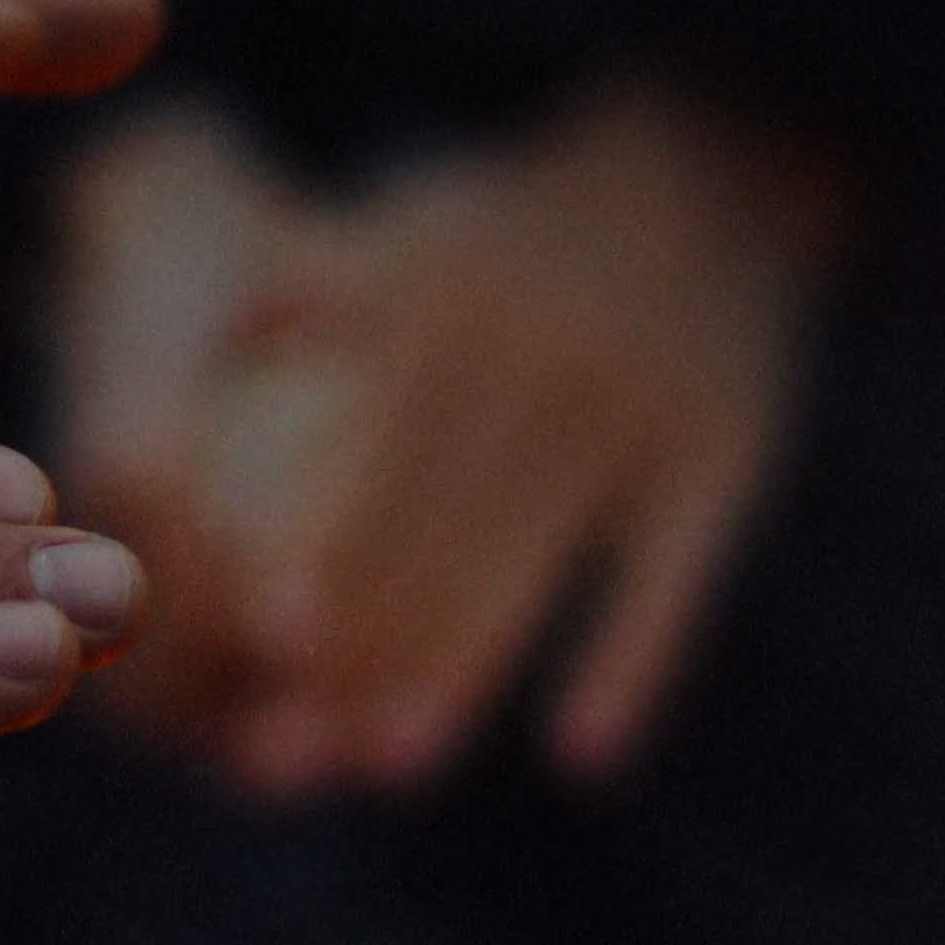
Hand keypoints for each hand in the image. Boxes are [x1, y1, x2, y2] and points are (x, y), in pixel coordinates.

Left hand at [47, 80, 848, 796]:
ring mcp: (644, 403)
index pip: (364, 442)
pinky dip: (630, 667)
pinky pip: (673, 579)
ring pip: (535, 566)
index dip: (314, 540)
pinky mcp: (729, 452)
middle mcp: (544, 345)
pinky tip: (579, 758)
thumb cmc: (501, 234)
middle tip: (293, 743)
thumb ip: (308, 279)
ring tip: (385, 768)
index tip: (258, 636)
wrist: (710, 175)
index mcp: (445, 292)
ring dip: (461, 675)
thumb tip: (215, 335)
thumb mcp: (407, 221)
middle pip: (438, 524)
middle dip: (364, 638)